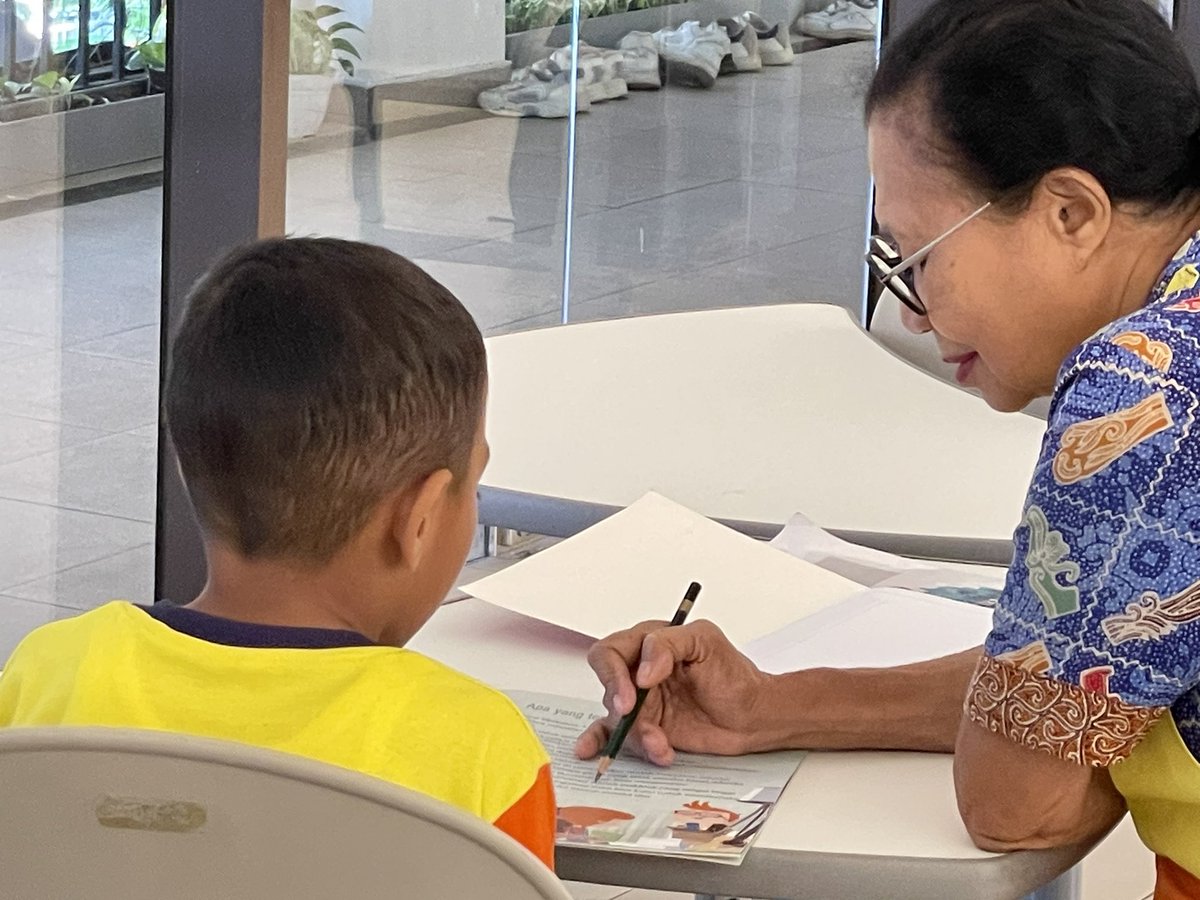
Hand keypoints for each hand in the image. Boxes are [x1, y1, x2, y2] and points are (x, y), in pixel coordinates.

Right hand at [574, 619, 771, 765]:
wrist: (753, 716)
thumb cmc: (734, 675)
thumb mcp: (705, 643)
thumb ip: (668, 645)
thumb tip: (642, 672)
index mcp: (649, 642)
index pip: (611, 653)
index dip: (614, 675)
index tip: (631, 696)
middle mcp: (639, 671)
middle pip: (610, 688)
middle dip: (623, 710)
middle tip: (639, 721)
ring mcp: (642, 702)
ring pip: (617, 718)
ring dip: (636, 735)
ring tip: (662, 745)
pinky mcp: (647, 727)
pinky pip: (613, 733)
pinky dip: (600, 741)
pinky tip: (590, 749)